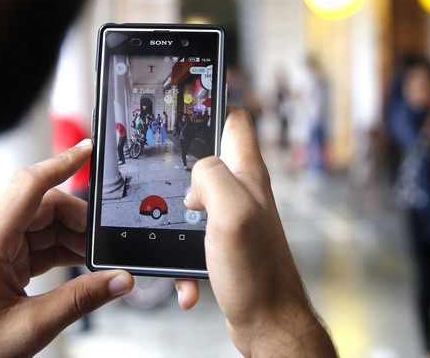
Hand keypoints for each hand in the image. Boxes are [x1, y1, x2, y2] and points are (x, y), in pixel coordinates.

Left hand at [0, 139, 133, 356]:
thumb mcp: (31, 326)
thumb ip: (82, 300)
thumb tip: (119, 280)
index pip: (30, 186)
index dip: (62, 163)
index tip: (88, 149)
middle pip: (46, 206)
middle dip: (81, 221)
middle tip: (107, 241)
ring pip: (46, 224)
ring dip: (75, 238)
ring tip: (98, 259)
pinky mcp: (3, 260)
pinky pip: (40, 243)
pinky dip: (64, 251)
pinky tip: (82, 265)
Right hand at [177, 108, 336, 356]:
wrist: (267, 322)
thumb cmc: (257, 273)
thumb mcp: (232, 213)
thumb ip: (213, 177)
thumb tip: (197, 172)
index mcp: (247, 175)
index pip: (236, 122)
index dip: (213, 108)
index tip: (187, 107)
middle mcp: (243, 192)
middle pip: (208, 160)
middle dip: (181, 170)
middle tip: (162, 181)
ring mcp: (235, 218)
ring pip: (194, 202)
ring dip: (178, 222)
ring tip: (178, 246)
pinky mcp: (225, 243)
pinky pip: (194, 239)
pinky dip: (185, 258)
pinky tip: (189, 279)